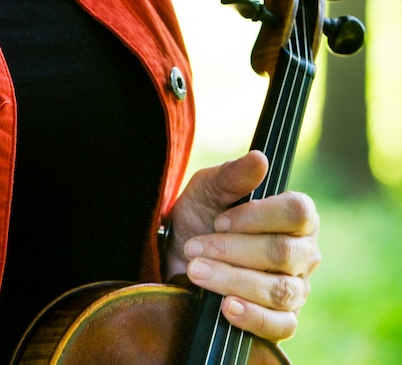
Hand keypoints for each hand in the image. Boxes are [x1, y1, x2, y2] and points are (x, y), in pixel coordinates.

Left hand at [163, 150, 319, 341]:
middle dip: (233, 250)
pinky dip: (252, 317)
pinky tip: (226, 307)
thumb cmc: (202, 215)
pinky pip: (280, 326)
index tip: (219, 221)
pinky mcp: (284, 320)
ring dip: (232, 280)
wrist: (181, 256)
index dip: (258, 216)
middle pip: (284, 252)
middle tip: (195, 248)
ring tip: (196, 271)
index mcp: (297, 216)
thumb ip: (233, 175)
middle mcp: (305, 253)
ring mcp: (298, 289)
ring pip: (278, 289)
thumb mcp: (208, 188)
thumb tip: (260, 159)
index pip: (297, 212)